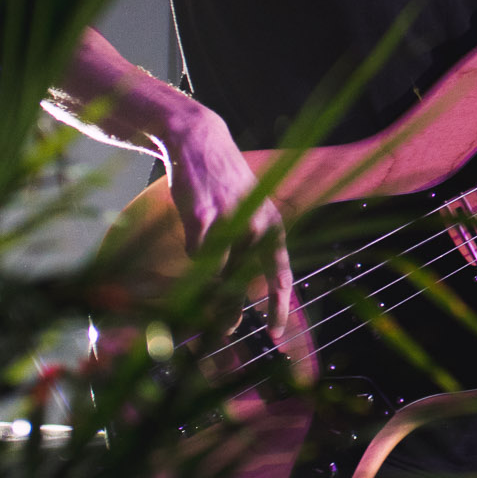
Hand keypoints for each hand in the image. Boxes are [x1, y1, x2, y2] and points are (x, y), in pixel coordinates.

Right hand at [161, 104, 292, 339]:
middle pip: (244, 285)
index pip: (281, 275)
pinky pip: (196, 254)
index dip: (279, 308)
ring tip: (205, 268)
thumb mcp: (252, 211)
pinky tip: (194, 229)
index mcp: (273, 226)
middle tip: (226, 331)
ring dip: (208, 283)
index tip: (276, 334)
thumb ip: (253, 247)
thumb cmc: (226, 183)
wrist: (200, 142)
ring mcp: (229, 222)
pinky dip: (194, 249)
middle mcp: (256, 226)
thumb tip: (244, 291)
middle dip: (232, 313)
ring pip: (216, 273)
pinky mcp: (201, 219)